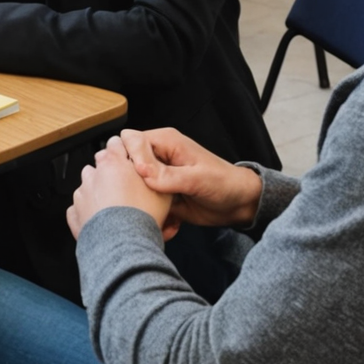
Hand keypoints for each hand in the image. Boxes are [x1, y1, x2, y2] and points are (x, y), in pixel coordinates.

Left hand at [66, 136, 173, 240]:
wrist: (124, 242)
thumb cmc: (143, 215)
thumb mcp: (161, 190)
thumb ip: (153, 176)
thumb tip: (154, 172)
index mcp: (113, 163)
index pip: (115, 143)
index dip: (122, 149)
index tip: (127, 157)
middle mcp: (93, 175)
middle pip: (99, 164)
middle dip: (109, 171)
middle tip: (124, 186)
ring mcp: (81, 194)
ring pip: (87, 186)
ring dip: (97, 192)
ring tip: (113, 207)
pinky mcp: (75, 213)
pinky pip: (78, 209)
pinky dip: (88, 213)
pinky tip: (102, 221)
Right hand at [116, 127, 262, 229]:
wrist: (238, 205)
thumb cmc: (224, 183)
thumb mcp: (197, 178)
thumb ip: (167, 175)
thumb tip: (138, 170)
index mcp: (164, 142)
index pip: (130, 140)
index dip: (129, 157)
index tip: (139, 178)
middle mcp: (156, 157)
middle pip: (125, 162)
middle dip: (128, 182)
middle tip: (140, 199)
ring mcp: (156, 176)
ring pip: (131, 184)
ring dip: (138, 201)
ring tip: (151, 214)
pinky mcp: (158, 193)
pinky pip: (144, 201)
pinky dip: (149, 213)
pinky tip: (164, 223)